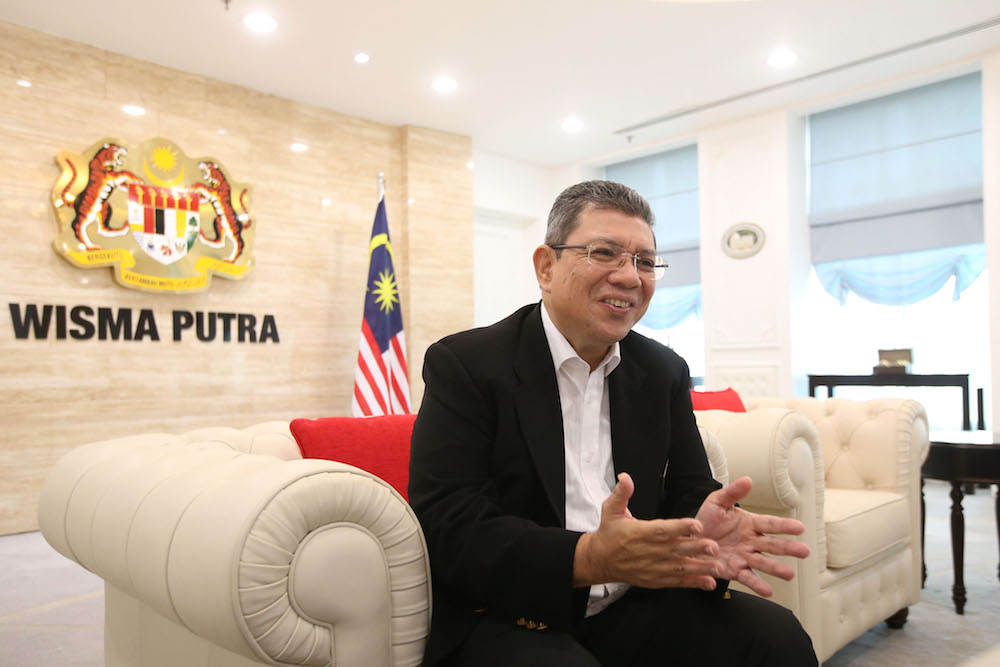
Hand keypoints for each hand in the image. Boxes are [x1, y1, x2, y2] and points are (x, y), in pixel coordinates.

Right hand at [574, 473, 721, 590]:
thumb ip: (621, 493)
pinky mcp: (655, 580)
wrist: (600, 560)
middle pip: (675, 549)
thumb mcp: (610, 510)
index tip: (697, 525)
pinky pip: (676, 582)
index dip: (680, 527)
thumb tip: (625, 477)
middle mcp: (648, 551)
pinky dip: (693, 582)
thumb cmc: (609, 533)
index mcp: (639, 532)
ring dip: (699, 568)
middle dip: (696, 548)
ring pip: (679, 568)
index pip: (662, 530)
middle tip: (714, 547)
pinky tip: (708, 582)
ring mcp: (652, 567)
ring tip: (717, 567)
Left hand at [694, 476, 809, 596]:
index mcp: (749, 524)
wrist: (689, 540)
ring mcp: (744, 557)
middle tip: (805, 551)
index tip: (800, 527)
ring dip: (776, 569)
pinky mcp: (735, 571)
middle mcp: (751, 542)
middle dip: (788, 548)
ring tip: (789, 574)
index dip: (784, 525)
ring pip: (763, 563)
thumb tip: (748, 480)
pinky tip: (768, 591)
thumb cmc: (706, 520)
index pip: (770, 524)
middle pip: (772, 545)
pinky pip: (748, 578)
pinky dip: (757, 584)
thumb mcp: (716, 503)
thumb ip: (732, 493)